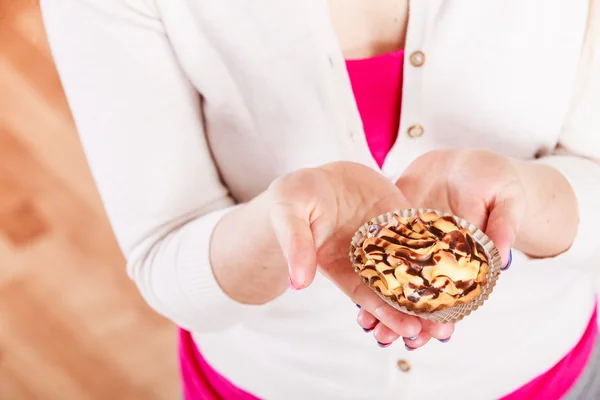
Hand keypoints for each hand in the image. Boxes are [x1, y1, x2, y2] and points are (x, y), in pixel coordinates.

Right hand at [269, 162, 453, 344]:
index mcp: (340, 266)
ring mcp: (385, 237)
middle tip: (444, 331)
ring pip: (413, 265)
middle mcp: (367, 258)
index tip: (410, 330)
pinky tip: (462, 258)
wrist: (313, 178)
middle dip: (418, 311)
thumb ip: (296, 246)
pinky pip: (422, 232)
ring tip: (461, 306)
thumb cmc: (293, 200)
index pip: (367, 296)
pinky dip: (440, 247)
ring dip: (434, 285)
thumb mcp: (288, 216)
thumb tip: (299, 282)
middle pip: (395, 288)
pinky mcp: (399, 216)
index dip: (387, 313)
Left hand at [355, 149, 523, 349]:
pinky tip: (355, 294)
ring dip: (384, 305)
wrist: (466, 162)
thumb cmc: (496, 182)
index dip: (447, 318)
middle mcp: (436, 259)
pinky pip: (380, 253)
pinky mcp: (395, 228)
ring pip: (396, 281)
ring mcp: (413, 245)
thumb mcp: (506, 200)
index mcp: (465, 260)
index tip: (438, 336)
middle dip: (407, 320)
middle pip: (421, 296)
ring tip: (367, 327)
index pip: (456, 297)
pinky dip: (369, 273)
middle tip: (389, 339)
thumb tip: (503, 258)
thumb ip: (503, 227)